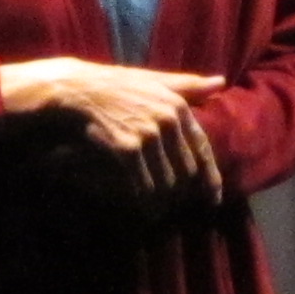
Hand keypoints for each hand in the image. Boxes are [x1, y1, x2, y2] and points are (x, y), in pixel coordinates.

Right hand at [8, 57, 226, 207]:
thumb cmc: (112, 87)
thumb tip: (220, 82)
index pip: (203, 150)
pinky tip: (139, 208)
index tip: (212, 200)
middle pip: (187, 172)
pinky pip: (143, 185)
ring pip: (167, 183)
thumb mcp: (151, 81)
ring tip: (156, 212)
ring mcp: (148, 135)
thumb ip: (186, 85)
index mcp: (177, 106)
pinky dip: (142, 201)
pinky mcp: (127, 149)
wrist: (73, 90)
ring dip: (162, 202)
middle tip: (175, 209)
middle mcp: (167, 120)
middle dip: (182, 195)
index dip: (210, 179)